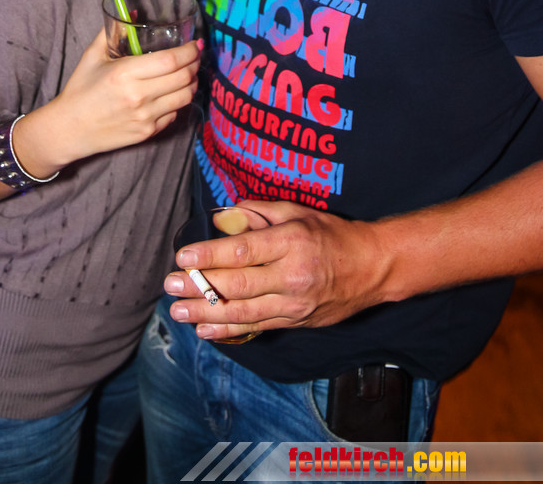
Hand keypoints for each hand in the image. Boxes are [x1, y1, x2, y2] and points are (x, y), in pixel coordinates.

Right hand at [19, 30, 201, 171]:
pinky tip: (173, 93)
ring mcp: (145, 117)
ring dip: (192, 83)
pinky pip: (175, 114)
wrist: (69, 129)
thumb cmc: (80, 90)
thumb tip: (134, 12)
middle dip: (195, 64)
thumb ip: (113, 31)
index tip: (195, 44)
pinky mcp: (147, 133)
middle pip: (184, 78)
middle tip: (194, 56)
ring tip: (189, 74)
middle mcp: (138, 96)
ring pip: (185, 97)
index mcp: (125, 73)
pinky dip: (178, 102)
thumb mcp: (92, 56)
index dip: (189, 51)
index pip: (171, 60)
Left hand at [164, 200, 385, 339]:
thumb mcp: (300, 212)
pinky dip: (228, 331)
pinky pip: (257, 328)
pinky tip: (205, 330)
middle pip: (237, 285)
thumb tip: (225, 214)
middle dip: (199, 287)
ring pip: (243, 313)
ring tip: (178, 311)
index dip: (210, 256)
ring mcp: (294, 303)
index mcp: (291, 242)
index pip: (242, 251)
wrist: (372, 267)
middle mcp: (292, 275)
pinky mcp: (296, 320)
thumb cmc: (332, 234)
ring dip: (206, 314)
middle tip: (170, 285)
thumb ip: (261, 211)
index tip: (183, 257)